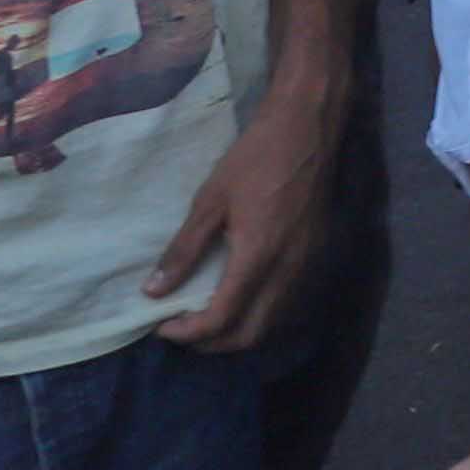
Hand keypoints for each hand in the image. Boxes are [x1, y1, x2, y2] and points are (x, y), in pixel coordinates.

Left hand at [145, 83, 331, 349]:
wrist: (309, 126)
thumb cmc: (256, 157)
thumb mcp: (211, 199)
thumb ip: (184, 249)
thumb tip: (153, 290)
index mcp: (257, 258)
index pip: (220, 319)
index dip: (187, 332)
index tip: (162, 326)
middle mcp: (286, 273)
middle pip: (249, 336)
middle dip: (211, 343)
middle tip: (182, 328)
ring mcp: (306, 268)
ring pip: (271, 325)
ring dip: (237, 332)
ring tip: (207, 316)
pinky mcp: (316, 258)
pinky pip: (286, 306)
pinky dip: (260, 316)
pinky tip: (241, 298)